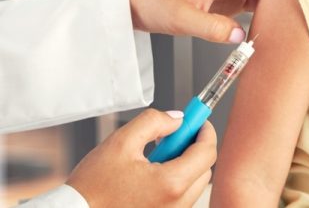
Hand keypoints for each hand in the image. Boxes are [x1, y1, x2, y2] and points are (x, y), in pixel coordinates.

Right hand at [66, 109, 216, 207]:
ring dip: (184, 165)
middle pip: (204, 169)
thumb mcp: (121, 142)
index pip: (207, 152)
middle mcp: (176, 204)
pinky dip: (174, 182)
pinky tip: (150, 175)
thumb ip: (154, 122)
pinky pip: (180, 198)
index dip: (204, 131)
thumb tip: (177, 119)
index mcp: (171, 184)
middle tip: (173, 137)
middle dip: (194, 148)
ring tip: (154, 158)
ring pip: (193, 184)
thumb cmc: (91, 188)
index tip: (198, 121)